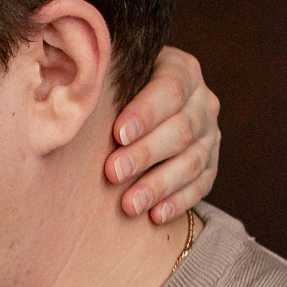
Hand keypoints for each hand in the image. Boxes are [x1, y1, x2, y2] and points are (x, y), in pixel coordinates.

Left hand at [108, 45, 220, 225]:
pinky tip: (155, 216)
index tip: (118, 134)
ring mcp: (210, 136)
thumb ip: (105, 83)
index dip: (146, 113)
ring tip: (129, 204)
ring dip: (159, 185)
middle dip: (146, 153)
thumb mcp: (116, 75)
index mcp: (182, 70)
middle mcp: (203, 102)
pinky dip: (178, 202)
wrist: (141, 107)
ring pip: (191, 162)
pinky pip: (200, 186)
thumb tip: (76, 100)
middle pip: (181, 130)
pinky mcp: (210, 165)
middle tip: (113, 172)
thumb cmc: (118, 89)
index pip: (170, 90)